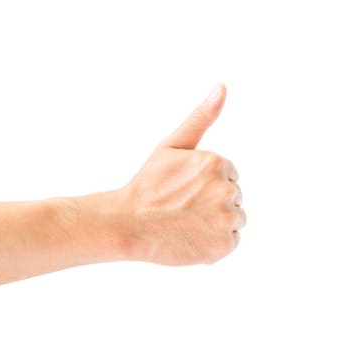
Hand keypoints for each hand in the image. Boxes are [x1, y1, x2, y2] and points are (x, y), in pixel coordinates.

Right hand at [118, 84, 245, 264]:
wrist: (128, 224)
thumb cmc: (148, 184)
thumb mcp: (172, 145)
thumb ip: (201, 117)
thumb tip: (222, 87)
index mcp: (217, 163)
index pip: (228, 175)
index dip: (204, 183)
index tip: (183, 189)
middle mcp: (227, 190)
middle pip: (234, 197)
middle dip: (213, 202)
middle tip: (182, 207)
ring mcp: (226, 220)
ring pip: (234, 220)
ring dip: (216, 222)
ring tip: (187, 222)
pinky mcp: (223, 246)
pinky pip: (230, 242)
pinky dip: (215, 242)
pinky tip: (191, 237)